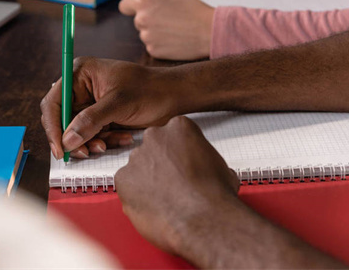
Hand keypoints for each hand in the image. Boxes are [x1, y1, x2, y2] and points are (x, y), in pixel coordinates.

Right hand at [40, 58, 180, 159]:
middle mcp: (81, 88)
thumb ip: (91, 121)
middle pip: (62, 119)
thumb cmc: (149, 90)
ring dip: (92, 142)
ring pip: (77, 131)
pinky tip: (122, 138)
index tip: (60, 148)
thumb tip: (67, 140)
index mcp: (79, 74)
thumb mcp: (118, 103)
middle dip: (74, 138)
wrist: (173, 96)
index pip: (53, 102)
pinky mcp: (101, 117)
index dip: (53, 126)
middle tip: (84, 152)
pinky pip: (92, 135)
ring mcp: (91, 103)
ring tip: (108, 144)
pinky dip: (105, 141)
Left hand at [115, 117, 347, 267]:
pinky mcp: (126, 183)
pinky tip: (158, 210)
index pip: (169, 136)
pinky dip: (139, 200)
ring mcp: (138, 160)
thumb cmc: (223, 194)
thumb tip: (216, 165)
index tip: (180, 170)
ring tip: (169, 203)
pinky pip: (129, 190)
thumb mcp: (222, 166)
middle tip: (176, 190)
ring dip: (149, 185)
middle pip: (151, 152)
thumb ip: (207, 158)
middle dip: (161, 170)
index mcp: (179, 128)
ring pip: (138, 171)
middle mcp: (154, 138)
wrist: (213, 220)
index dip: (177, 158)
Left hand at [119, 0, 214, 60]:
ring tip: (175, 31)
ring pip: (147, 34)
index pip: (124, 5)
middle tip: (167, 20)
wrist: (209, 32)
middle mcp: (141, 20)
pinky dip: (162, 44)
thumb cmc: (194, 10)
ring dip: (156, 33)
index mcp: (144, 2)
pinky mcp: (153, 51)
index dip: (130, 7)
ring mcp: (147, 37)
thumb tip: (152, 3)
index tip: (133, 9)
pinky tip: (176, 40)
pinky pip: (154, 46)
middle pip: (138, 20)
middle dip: (149, 20)